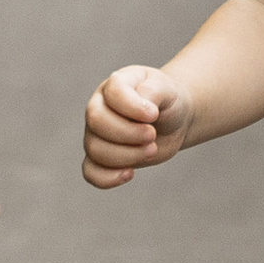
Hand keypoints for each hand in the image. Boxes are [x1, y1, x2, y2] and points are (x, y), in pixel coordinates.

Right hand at [82, 64, 192, 188]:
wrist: (173, 120)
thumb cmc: (167, 101)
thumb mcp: (167, 89)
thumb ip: (153, 91)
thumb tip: (143, 110)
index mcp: (114, 85)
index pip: (113, 92)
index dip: (133, 107)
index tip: (154, 115)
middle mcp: (99, 107)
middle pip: (97, 121)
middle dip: (129, 133)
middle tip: (152, 135)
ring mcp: (97, 133)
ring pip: (95, 149)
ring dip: (126, 155)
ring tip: (151, 149)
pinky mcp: (102, 157)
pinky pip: (90, 171)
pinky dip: (106, 178)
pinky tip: (129, 174)